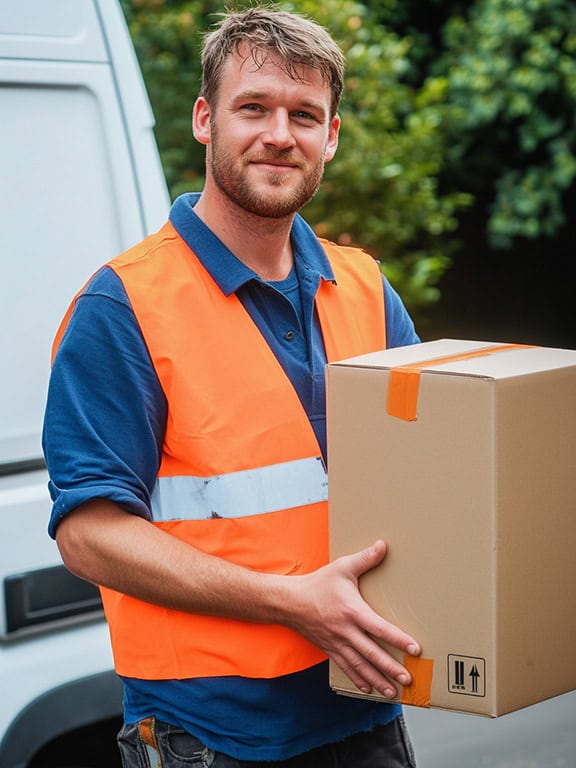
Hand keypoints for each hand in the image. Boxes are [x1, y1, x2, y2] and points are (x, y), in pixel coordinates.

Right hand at [283, 540, 419, 697]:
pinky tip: (369, 688)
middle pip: (372, 654)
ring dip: (377, 679)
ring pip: (360, 665)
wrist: (290, 602)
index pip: (380, 628)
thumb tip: (383, 545)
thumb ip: (364, 559)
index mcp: (352, 611)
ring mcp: (337, 643)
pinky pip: (346, 667)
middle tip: (408, 679)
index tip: (415, 649)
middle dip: (391, 668)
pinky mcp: (330, 649)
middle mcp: (346, 631)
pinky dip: (358, 679)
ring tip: (393, 692)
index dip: (398, 639)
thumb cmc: (318, 584)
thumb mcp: (342, 568)